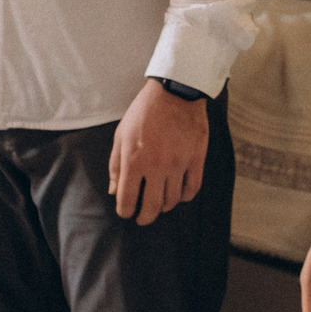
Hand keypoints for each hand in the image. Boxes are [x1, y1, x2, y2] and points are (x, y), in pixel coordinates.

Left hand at [109, 82, 209, 225]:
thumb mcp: (121, 134)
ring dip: (164, 207)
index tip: (126, 212)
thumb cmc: (144, 112)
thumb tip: (114, 191)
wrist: (175, 92)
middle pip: (152, 207)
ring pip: (172, 201)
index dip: (125, 211)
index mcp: (134, 160)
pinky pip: (192, 189)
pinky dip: (185, 197)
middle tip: (142, 218)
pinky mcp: (196, 160)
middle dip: (144, 217)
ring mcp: (178, 164)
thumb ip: (115, 164)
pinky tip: (178, 195)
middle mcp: (157, 166)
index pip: (128, 199)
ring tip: (160, 204)